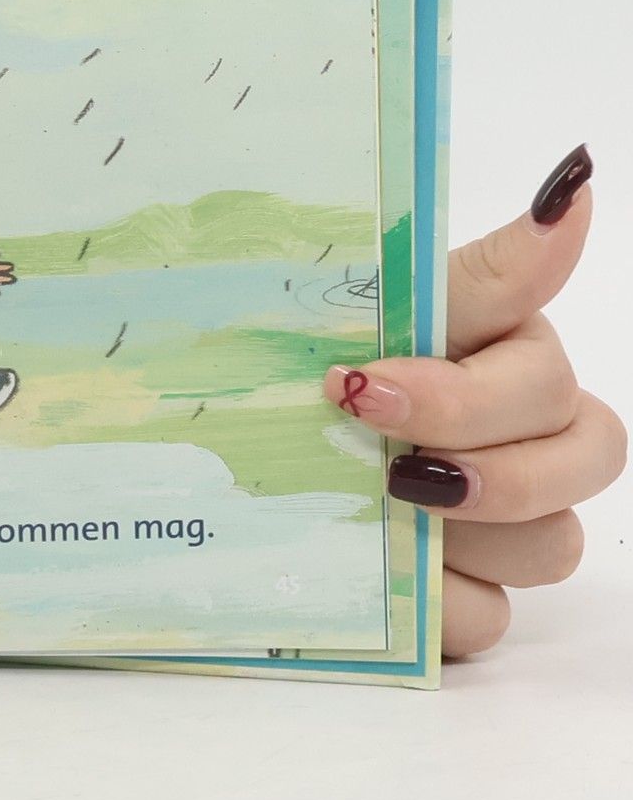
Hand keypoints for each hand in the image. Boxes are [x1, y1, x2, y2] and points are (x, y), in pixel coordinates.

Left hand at [322, 146, 623, 659]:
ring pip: (548, 544)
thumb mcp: (363, 301)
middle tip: (368, 448)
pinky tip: (371, 568)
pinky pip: (488, 614)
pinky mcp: (468, 594)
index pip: (547, 376)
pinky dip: (428, 597)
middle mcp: (521, 436)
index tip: (365, 383)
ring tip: (367, 503)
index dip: (469, 391)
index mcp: (502, 353)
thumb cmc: (297, 359)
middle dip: (476, 457)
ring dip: (454, 530)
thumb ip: (480, 269)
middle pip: (585, 457)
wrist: (215, 441)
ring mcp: (501, 523)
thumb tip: (576, 185)